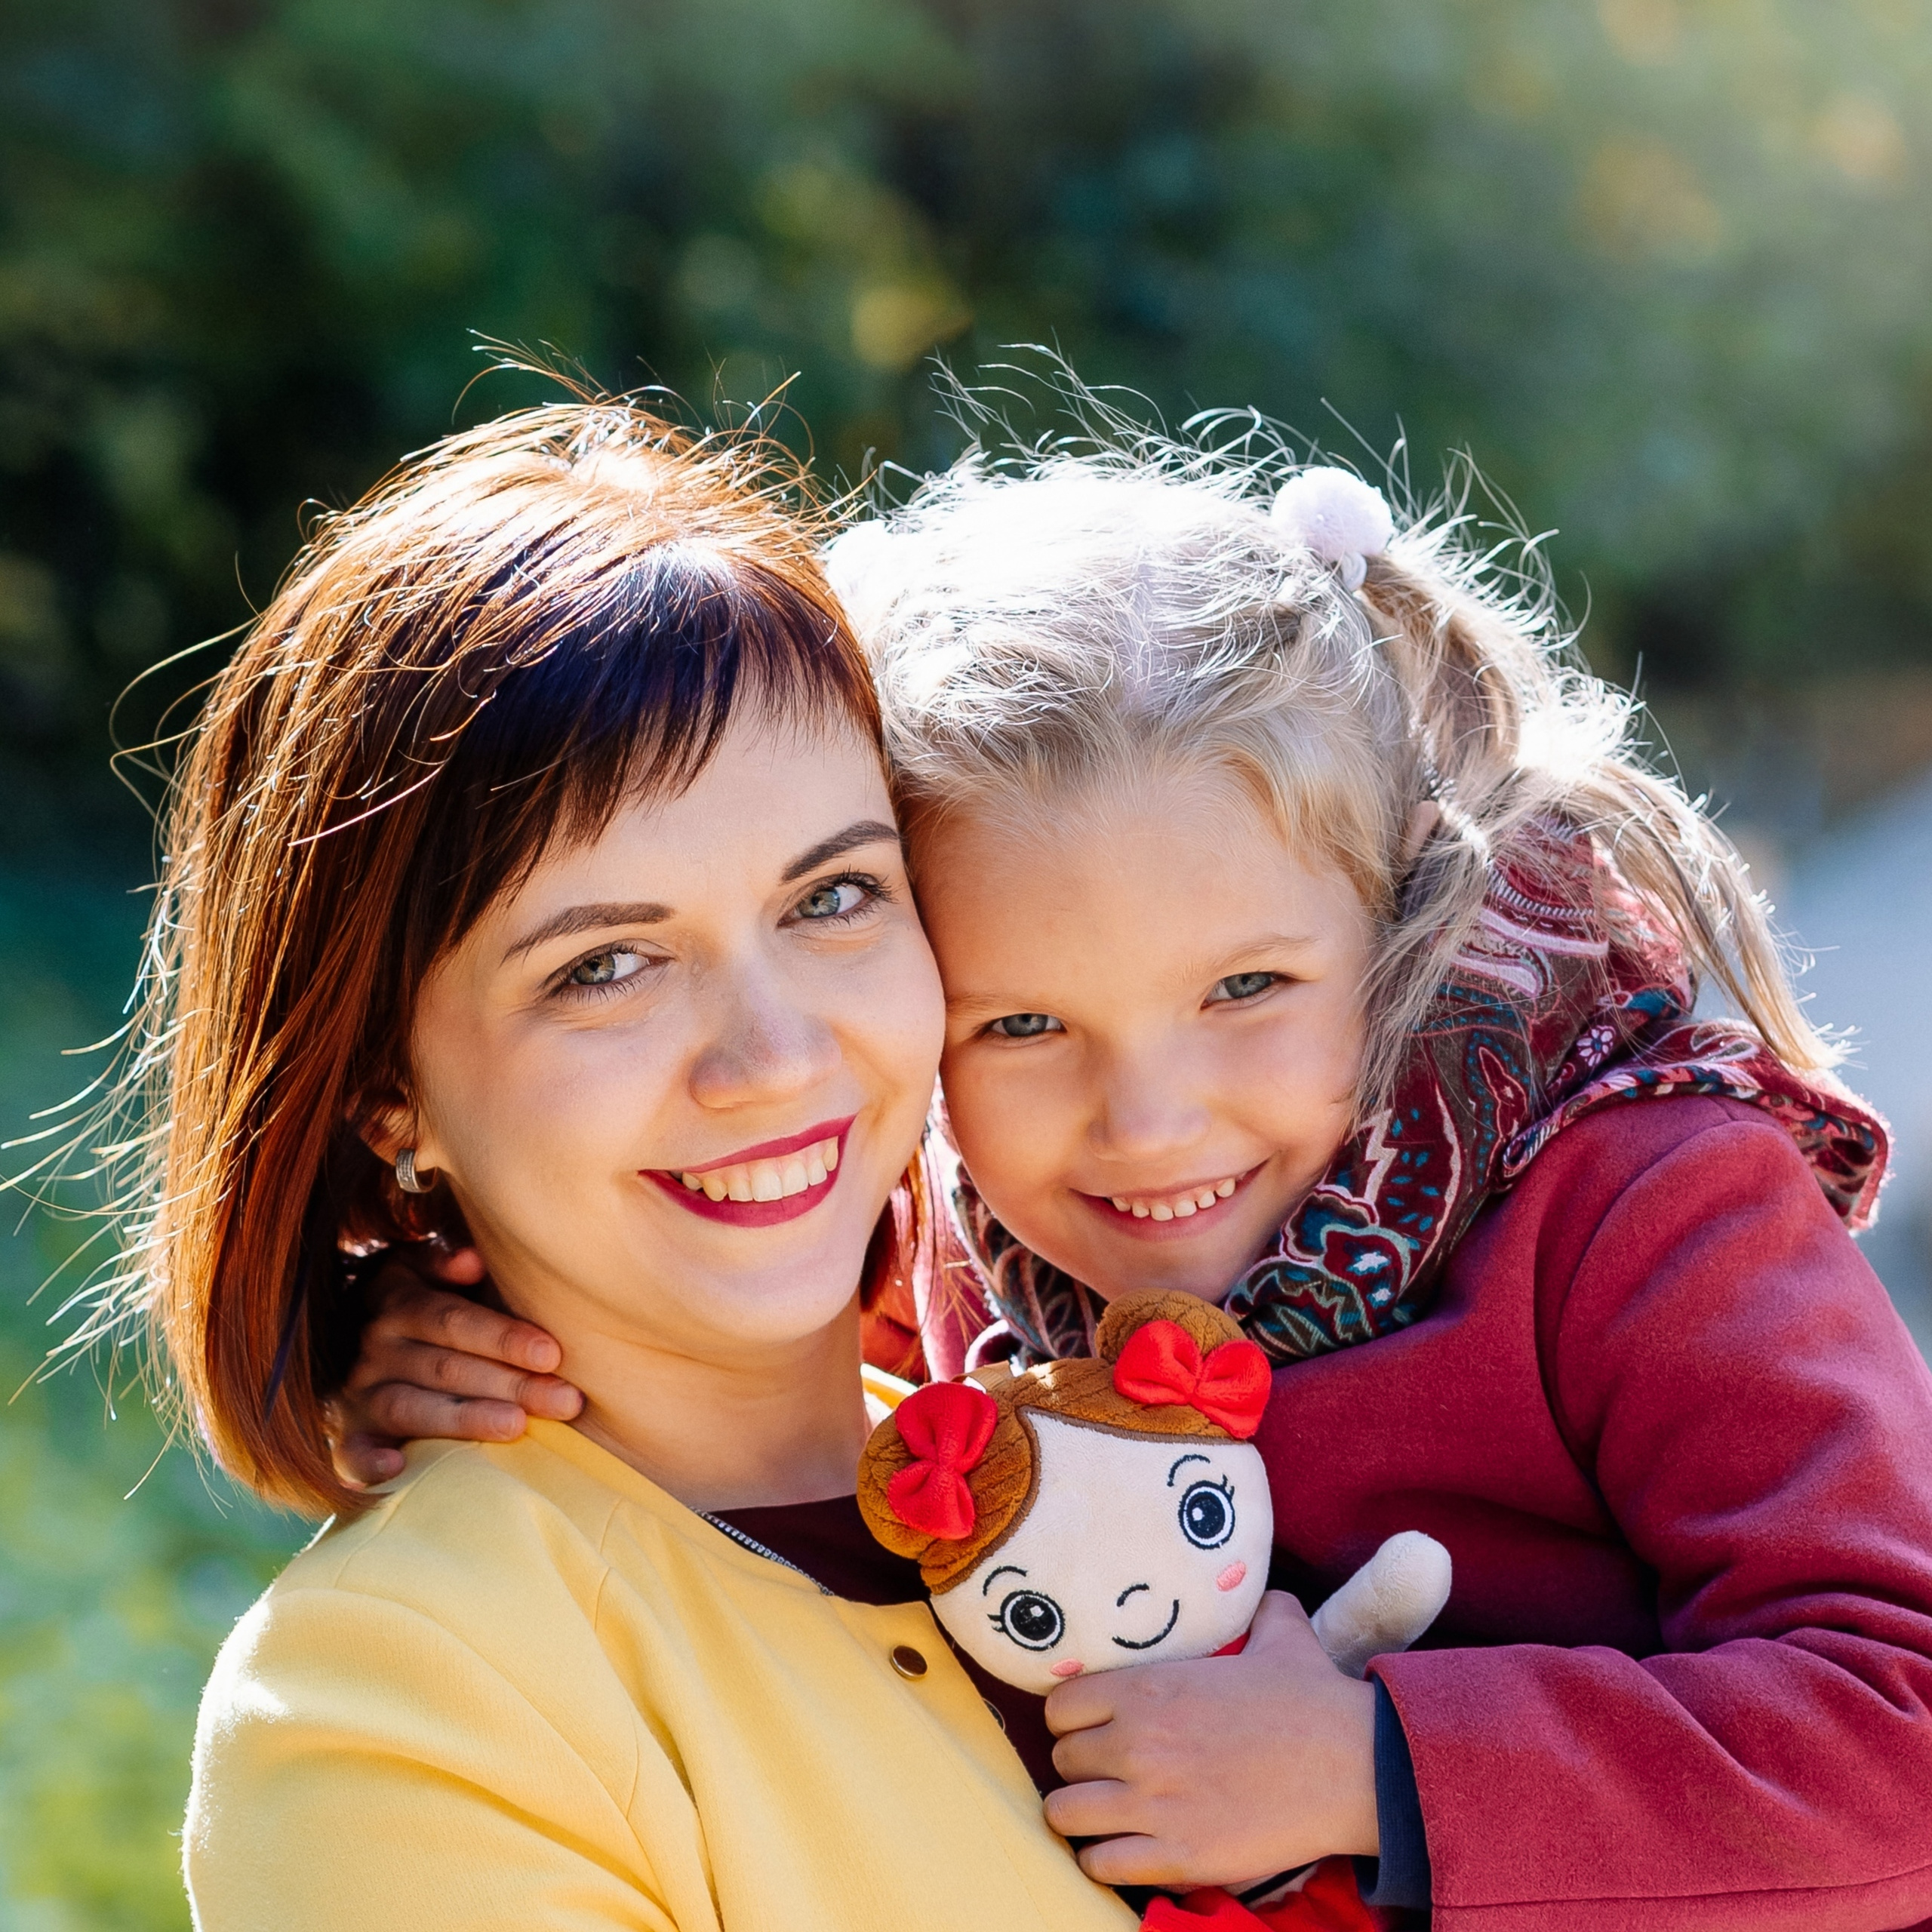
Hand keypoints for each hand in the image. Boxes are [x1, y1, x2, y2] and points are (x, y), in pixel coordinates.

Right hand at [324, 1245, 581, 1487]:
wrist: (379, 1342)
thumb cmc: (439, 1305)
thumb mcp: (436, 1270)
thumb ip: (453, 1262)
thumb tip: (472, 1261)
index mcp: (398, 1300)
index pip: (451, 1319)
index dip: (502, 1337)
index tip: (552, 1354)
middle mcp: (374, 1346)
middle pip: (445, 1367)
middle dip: (511, 1384)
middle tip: (565, 1401)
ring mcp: (358, 1393)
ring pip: (410, 1407)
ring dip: (465, 1419)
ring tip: (517, 1426)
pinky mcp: (350, 1434)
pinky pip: (351, 1451)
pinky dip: (370, 1462)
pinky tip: (399, 1468)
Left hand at [1041, 1591, 1378, 1888]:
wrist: (1356, 1767)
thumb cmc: (1314, 1701)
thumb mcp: (1281, 1636)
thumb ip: (1261, 1611)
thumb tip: (1268, 1595)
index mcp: (1150, 1687)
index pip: (1060, 1706)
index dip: (1073, 1719)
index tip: (1092, 1728)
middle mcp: (1139, 1744)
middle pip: (1061, 1761)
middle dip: (1079, 1766)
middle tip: (1105, 1773)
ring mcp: (1155, 1804)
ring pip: (1066, 1814)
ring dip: (1082, 1815)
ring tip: (1105, 1814)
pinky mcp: (1178, 1856)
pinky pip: (1102, 1865)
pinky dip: (1105, 1860)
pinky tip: (1127, 1849)